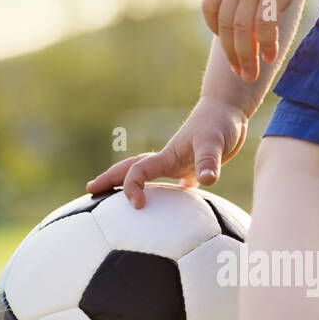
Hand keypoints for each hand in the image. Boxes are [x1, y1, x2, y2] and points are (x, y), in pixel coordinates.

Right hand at [86, 97, 248, 207]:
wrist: (229, 109)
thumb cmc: (220, 123)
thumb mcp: (215, 142)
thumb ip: (209, 161)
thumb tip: (208, 180)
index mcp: (167, 157)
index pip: (138, 172)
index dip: (131, 187)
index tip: (137, 205)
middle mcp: (168, 160)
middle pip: (131, 169)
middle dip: (109, 179)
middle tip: (89, 191)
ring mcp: (180, 163)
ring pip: (149, 176)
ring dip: (133, 185)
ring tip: (125, 201)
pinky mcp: (193, 166)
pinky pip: (174, 185)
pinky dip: (167, 195)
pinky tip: (170, 210)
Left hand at [202, 0, 318, 82]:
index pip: (211, 5)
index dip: (214, 27)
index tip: (224, 42)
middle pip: (225, 25)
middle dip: (231, 54)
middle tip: (240, 74)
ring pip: (242, 30)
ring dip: (245, 57)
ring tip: (250, 74)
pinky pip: (265, 26)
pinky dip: (265, 45)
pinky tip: (271, 56)